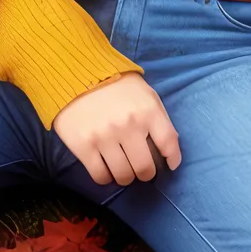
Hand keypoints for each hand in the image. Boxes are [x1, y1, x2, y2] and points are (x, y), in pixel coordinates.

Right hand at [52, 71, 181, 185]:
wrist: (78, 75)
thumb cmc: (116, 85)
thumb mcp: (145, 93)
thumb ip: (158, 118)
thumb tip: (169, 148)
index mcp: (147, 110)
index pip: (168, 143)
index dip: (172, 158)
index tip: (170, 165)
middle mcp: (128, 125)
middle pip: (145, 168)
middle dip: (146, 173)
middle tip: (142, 169)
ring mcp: (105, 137)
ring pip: (123, 176)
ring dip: (126, 177)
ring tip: (124, 169)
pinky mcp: (84, 146)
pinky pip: (100, 176)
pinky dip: (106, 177)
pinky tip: (106, 168)